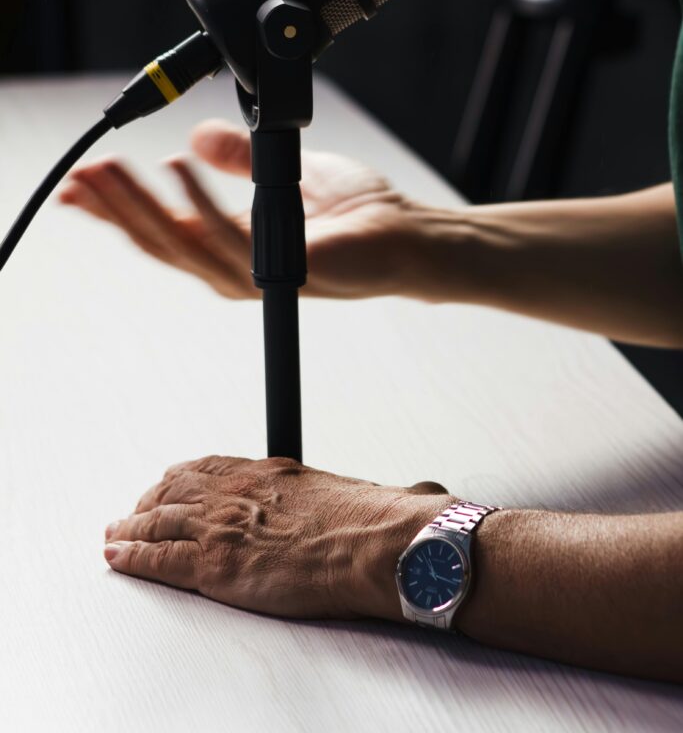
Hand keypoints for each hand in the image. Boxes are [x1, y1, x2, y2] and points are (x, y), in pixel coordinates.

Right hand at [60, 119, 433, 300]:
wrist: (408, 235)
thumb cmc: (356, 212)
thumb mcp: (283, 172)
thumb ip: (240, 156)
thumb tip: (195, 135)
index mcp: (232, 243)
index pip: (163, 230)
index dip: (119, 209)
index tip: (82, 183)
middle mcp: (237, 266)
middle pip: (160, 242)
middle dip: (114, 209)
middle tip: (78, 176)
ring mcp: (259, 274)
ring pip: (182, 245)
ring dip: (138, 206)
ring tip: (106, 170)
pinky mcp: (284, 271)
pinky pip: (231, 238)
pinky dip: (199, 201)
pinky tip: (175, 166)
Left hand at [102, 454, 453, 620]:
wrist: (376, 545)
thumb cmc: (378, 521)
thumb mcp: (369, 491)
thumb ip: (374, 492)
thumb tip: (419, 494)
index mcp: (269, 472)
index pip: (209, 467)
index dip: (180, 476)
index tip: (169, 480)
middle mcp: (239, 493)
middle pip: (175, 490)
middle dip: (149, 500)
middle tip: (134, 508)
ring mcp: (223, 527)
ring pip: (157, 521)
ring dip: (131, 527)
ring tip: (115, 532)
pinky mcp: (214, 566)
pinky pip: (157, 559)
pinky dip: (131, 557)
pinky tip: (116, 556)